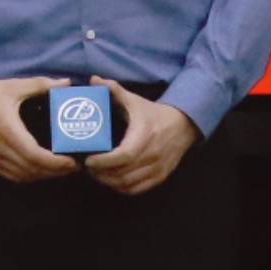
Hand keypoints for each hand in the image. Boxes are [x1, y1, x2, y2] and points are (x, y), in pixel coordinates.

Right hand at [0, 74, 77, 183]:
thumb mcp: (12, 87)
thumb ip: (40, 85)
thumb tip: (66, 82)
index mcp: (7, 131)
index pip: (36, 156)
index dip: (56, 164)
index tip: (72, 161)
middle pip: (32, 170)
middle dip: (55, 172)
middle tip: (73, 165)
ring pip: (22, 176)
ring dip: (42, 176)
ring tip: (59, 169)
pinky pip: (11, 176)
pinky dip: (28, 176)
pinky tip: (38, 170)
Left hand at [86, 91, 200, 195]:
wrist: (182, 125)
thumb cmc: (153, 114)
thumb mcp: (134, 101)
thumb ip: (114, 90)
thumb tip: (94, 79)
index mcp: (144, 136)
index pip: (123, 156)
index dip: (104, 161)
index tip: (89, 160)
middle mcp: (152, 155)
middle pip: (123, 174)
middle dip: (101, 173)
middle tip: (88, 167)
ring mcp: (158, 168)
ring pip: (128, 184)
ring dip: (109, 182)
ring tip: (97, 173)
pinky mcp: (160, 177)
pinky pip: (138, 189)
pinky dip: (122, 188)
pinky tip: (112, 180)